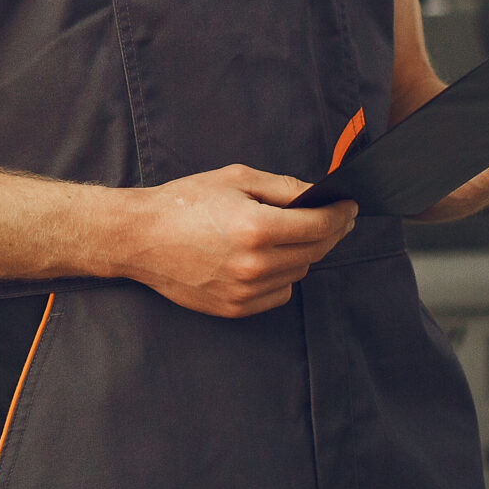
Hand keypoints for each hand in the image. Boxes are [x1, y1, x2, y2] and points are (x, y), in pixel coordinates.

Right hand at [114, 165, 357, 318]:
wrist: (139, 238)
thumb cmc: (183, 202)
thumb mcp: (234, 179)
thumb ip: (282, 187)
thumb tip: (318, 194)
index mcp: (256, 227)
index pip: (319, 225)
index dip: (341, 214)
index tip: (350, 207)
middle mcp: (255, 264)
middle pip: (315, 251)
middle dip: (330, 232)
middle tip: (334, 218)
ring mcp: (245, 291)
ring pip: (299, 273)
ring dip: (304, 253)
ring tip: (289, 235)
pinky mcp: (235, 308)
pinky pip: (279, 294)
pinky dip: (282, 276)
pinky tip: (265, 259)